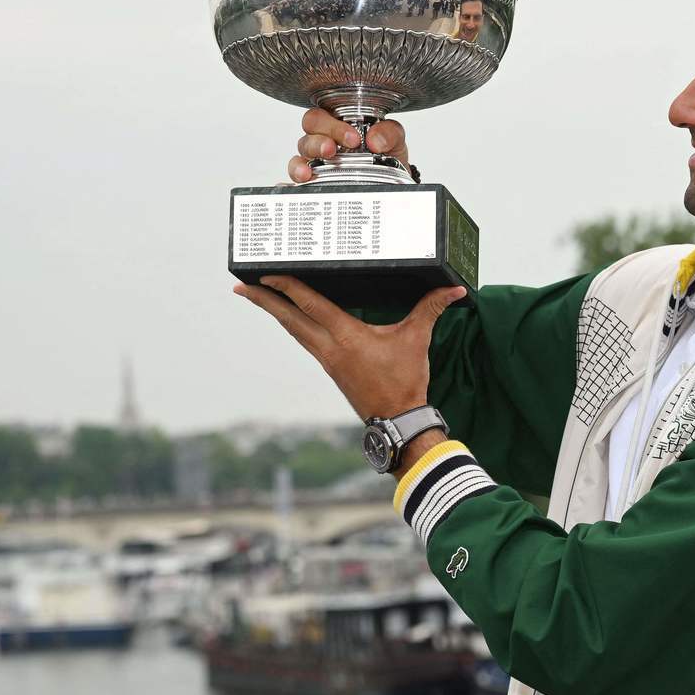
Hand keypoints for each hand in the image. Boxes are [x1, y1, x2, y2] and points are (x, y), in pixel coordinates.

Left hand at [233, 275, 463, 418]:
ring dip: (274, 312)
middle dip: (263, 300)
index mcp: (345, 336)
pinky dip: (292, 325)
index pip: (309, 304)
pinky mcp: (331, 367)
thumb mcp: (417, 340)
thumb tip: (455, 290)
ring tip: (256, 297)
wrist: (398, 420)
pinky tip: (290, 319)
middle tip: (239, 285)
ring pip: (293, 330)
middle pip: (288, 318)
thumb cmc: (405, 381)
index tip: (265, 274)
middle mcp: (329, 347)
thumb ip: (431, 309)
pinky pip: (305, 340)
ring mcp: (327, 359)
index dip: (286, 286)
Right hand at [287, 107, 409, 182]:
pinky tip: (299, 182)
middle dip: (318, 141)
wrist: (392, 184)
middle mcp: (323, 140)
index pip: (322, 116)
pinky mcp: (313, 182)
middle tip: (332, 150)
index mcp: (338, 125)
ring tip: (311, 171)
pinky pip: (294, 179)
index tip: (353, 138)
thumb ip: (389, 133)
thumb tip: (376, 140)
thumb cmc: (385, 155)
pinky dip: (293, 180)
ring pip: (300, 155)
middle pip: (308, 132)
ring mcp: (316, 162)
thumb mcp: (394, 140)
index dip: (333, 125)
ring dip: (303, 161)